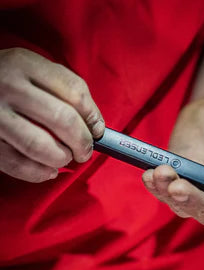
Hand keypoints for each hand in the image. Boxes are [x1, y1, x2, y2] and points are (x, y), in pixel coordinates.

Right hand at [0, 48, 104, 182]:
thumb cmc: (6, 80)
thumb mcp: (31, 70)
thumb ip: (62, 88)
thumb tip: (95, 125)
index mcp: (25, 65)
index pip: (75, 92)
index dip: (93, 116)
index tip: (98, 130)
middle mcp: (8, 87)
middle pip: (63, 120)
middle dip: (83, 142)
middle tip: (86, 151)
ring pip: (41, 146)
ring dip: (62, 158)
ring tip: (65, 157)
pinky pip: (17, 164)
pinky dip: (39, 173)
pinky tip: (49, 170)